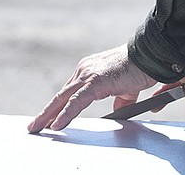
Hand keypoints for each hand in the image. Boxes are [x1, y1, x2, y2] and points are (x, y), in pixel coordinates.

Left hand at [28, 44, 156, 132]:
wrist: (150, 56)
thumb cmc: (140, 69)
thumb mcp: (128, 89)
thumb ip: (120, 99)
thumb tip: (118, 111)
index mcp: (90, 70)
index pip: (69, 92)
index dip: (58, 107)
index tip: (49, 118)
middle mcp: (85, 70)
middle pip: (61, 95)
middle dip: (46, 112)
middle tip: (34, 126)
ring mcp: (88, 74)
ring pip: (63, 98)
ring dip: (48, 115)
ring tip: (37, 128)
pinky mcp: (95, 82)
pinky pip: (76, 102)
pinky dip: (65, 114)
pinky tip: (57, 125)